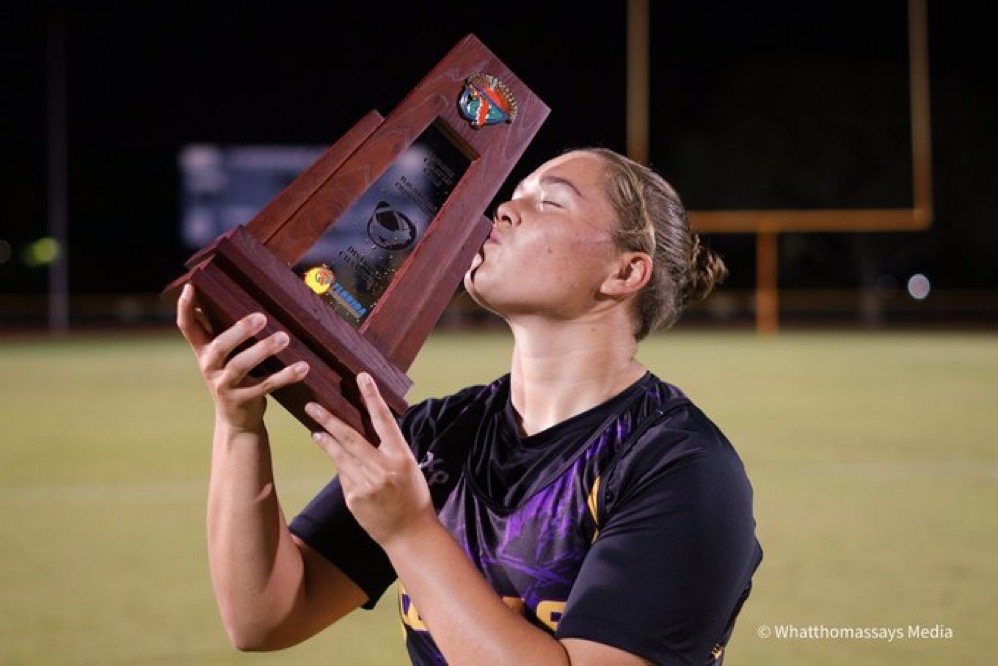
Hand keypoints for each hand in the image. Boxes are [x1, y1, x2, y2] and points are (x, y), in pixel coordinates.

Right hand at [176, 283, 308, 432]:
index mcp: (203, 352)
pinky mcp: (245, 399)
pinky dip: (286, 375)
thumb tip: (222, 296)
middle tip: (261, 317)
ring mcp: (225, 385)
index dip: (185, 308)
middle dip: (239, 331)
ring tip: (284, 338)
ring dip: (264, 350)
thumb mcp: (221, 357)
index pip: (187, 327)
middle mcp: (209, 367)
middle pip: (219, 346)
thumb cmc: (232, 377)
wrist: (236, 420)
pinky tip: (302, 367)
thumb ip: (220, 331)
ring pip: (242, 365)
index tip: (191, 287)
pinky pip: (267, 385)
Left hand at [305, 373, 434, 546]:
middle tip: (312, 405)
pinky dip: (342, 469)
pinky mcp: (354, 498)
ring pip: (340, 456)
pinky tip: (343, 468)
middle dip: (329, 419)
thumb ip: (387, 451)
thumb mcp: (408, 468)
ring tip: (315, 430)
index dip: (372, 397)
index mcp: (401, 456)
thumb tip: (362, 434)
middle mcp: (383, 468)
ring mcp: (367, 484)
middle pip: (350, 437)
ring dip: (326, 441)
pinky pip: (343, 476)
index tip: (362, 377)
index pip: (384, 420)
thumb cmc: (412, 497)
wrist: (410, 533)